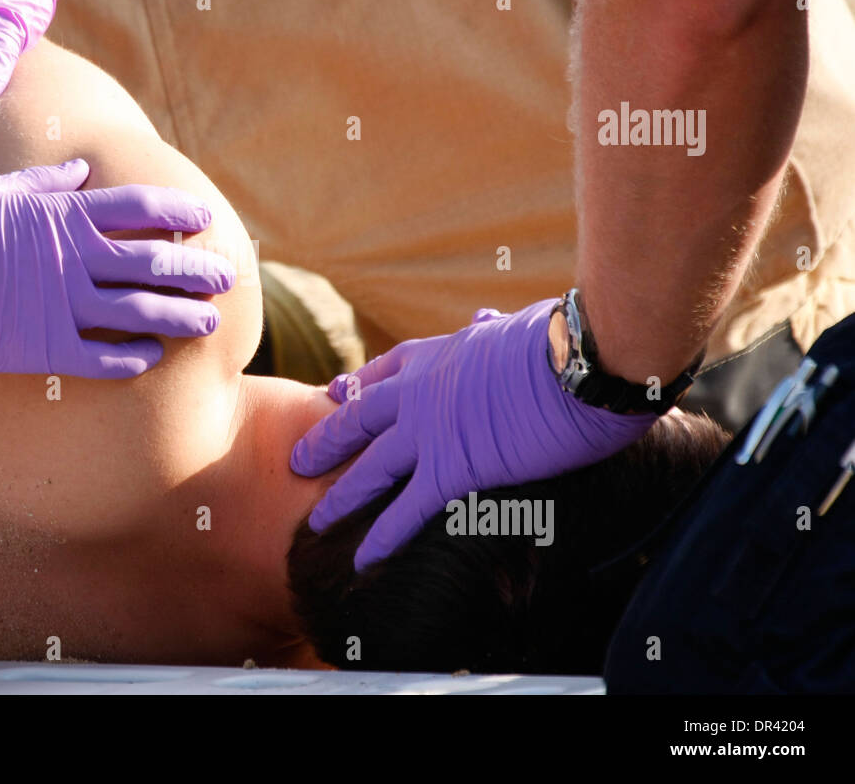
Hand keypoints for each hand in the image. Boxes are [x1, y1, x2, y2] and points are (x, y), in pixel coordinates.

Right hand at [0, 159, 234, 376]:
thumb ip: (45, 184)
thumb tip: (81, 170)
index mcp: (61, 215)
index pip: (138, 206)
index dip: (177, 211)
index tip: (202, 219)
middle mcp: (70, 258)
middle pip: (153, 260)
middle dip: (196, 269)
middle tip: (224, 278)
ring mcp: (59, 304)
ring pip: (139, 312)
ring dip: (179, 317)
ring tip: (207, 323)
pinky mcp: (41, 348)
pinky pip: (101, 356)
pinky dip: (131, 358)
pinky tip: (150, 358)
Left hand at [289, 299, 655, 570]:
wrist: (583, 358)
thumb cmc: (568, 339)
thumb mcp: (517, 325)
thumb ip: (493, 332)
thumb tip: (488, 322)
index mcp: (440, 352)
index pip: (383, 372)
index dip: (357, 388)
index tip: (336, 395)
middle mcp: (422, 389)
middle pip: (358, 419)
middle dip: (326, 441)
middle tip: (298, 460)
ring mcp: (432, 429)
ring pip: (371, 467)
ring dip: (342, 498)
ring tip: (316, 523)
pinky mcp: (456, 466)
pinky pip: (409, 508)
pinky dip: (383, 536)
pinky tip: (363, 558)